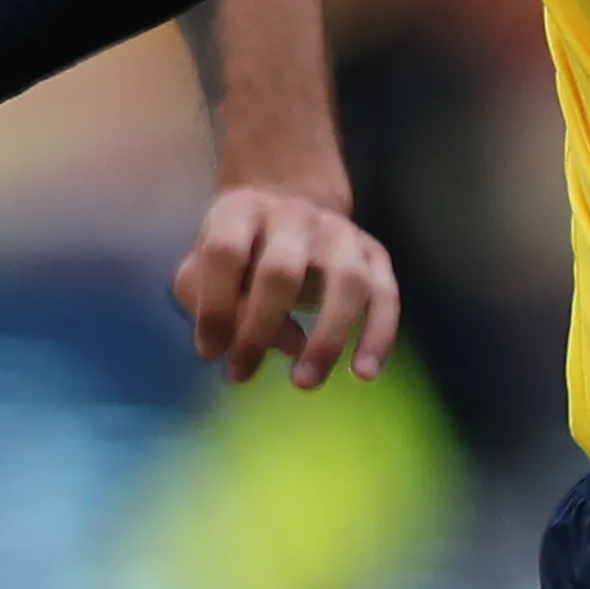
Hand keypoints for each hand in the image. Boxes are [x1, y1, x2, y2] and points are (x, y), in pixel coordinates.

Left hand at [176, 184, 400, 388]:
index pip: (224, 252)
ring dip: (327, 338)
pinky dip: (379, 336)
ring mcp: (339, 231)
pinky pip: (386, 295)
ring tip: (304, 383)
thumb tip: (277, 345)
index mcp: (241, 210)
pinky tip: (364, 373)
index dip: (214, 306)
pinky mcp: (373, 252)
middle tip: (242, 375)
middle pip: (281, 270)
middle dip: (260, 329)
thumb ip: (208, 301)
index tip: (210, 353)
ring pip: (347, 282)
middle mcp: (293, 214)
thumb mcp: (203, 265)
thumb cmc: (237, 252)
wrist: (287, 206)